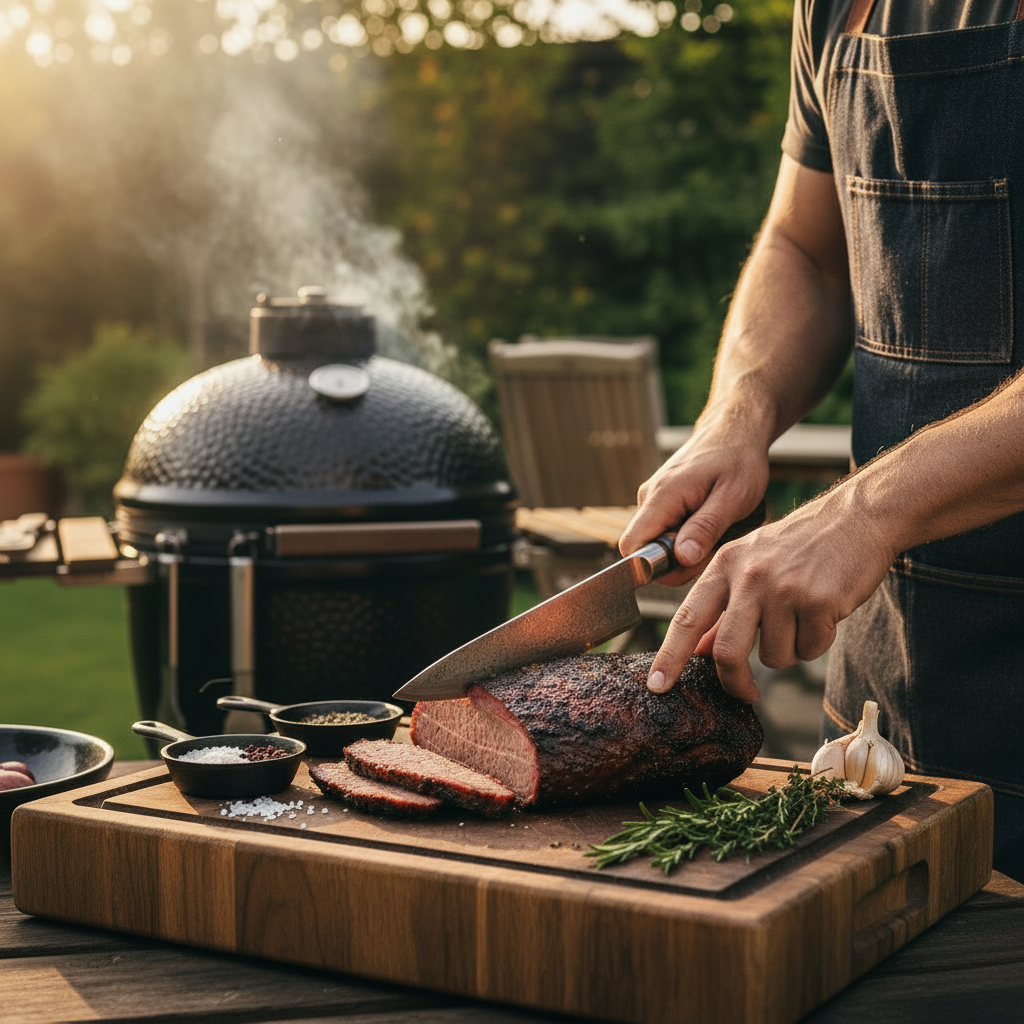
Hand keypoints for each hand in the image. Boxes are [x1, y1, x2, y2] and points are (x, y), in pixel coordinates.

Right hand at [619, 419, 770, 586]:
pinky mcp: (661, 501)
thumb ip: (705, 528)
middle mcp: (649, 497)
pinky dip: (686, 537)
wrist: (734, 430)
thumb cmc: (738, 459)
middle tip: (714, 547)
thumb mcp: (733, 497)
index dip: (654, 566)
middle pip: (646, 549)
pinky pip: (664, 531)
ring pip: (657, 542)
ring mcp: (653, 498)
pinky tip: (709, 523)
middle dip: (678, 561)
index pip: (633, 547)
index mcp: (663, 495)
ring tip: (716, 531)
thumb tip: (682, 558)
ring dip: (685, 549)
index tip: (689, 564)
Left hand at [646, 486, 896, 702]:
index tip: (656, 686)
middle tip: (746, 694)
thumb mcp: (750, 564)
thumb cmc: (799, 546)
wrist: (855, 519)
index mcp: (724, 565)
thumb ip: (723, 605)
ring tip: (801, 617)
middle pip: (727, 651)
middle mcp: (749, 576)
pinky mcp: (820, 602)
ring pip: (774, 657)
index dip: (669, 656)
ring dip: (789, 650)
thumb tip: (699, 650)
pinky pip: (810, 650)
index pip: (687, 618)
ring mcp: (784, 589)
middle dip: (735, 682)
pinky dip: (817, 642)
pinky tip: (823, 613)